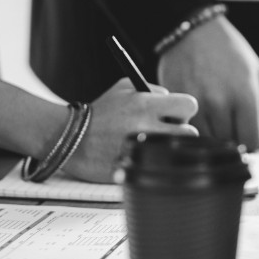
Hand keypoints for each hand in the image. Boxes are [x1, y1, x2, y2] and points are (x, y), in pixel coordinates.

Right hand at [65, 80, 198, 182]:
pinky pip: (160, 166)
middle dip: (181, 131)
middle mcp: (146, 126)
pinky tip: (141, 158)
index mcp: (145, 104)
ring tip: (154, 145)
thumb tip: (174, 100)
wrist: (69, 137)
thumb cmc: (99, 112)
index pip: (189, 105)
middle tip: (167, 132)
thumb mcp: (123, 88)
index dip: (184, 110)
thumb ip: (152, 90)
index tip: (175, 114)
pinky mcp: (135, 169)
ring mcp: (141, 150)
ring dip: (170, 148)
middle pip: (190, 132)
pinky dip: (155, 163)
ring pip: (178, 151)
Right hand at [157, 16, 258, 149]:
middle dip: (231, 140)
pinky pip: (183, 128)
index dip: (250, 145)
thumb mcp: (256, 75)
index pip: (250, 141)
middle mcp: (219, 101)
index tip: (246, 139)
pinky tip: (195, 113)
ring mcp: (194, 102)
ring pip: (204, 140)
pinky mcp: (173, 102)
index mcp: (245, 95)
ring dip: (210, 136)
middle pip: (227, 143)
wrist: (193, 29)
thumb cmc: (229, 52)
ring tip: (213, 118)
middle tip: (230, 127)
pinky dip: (190, 127)